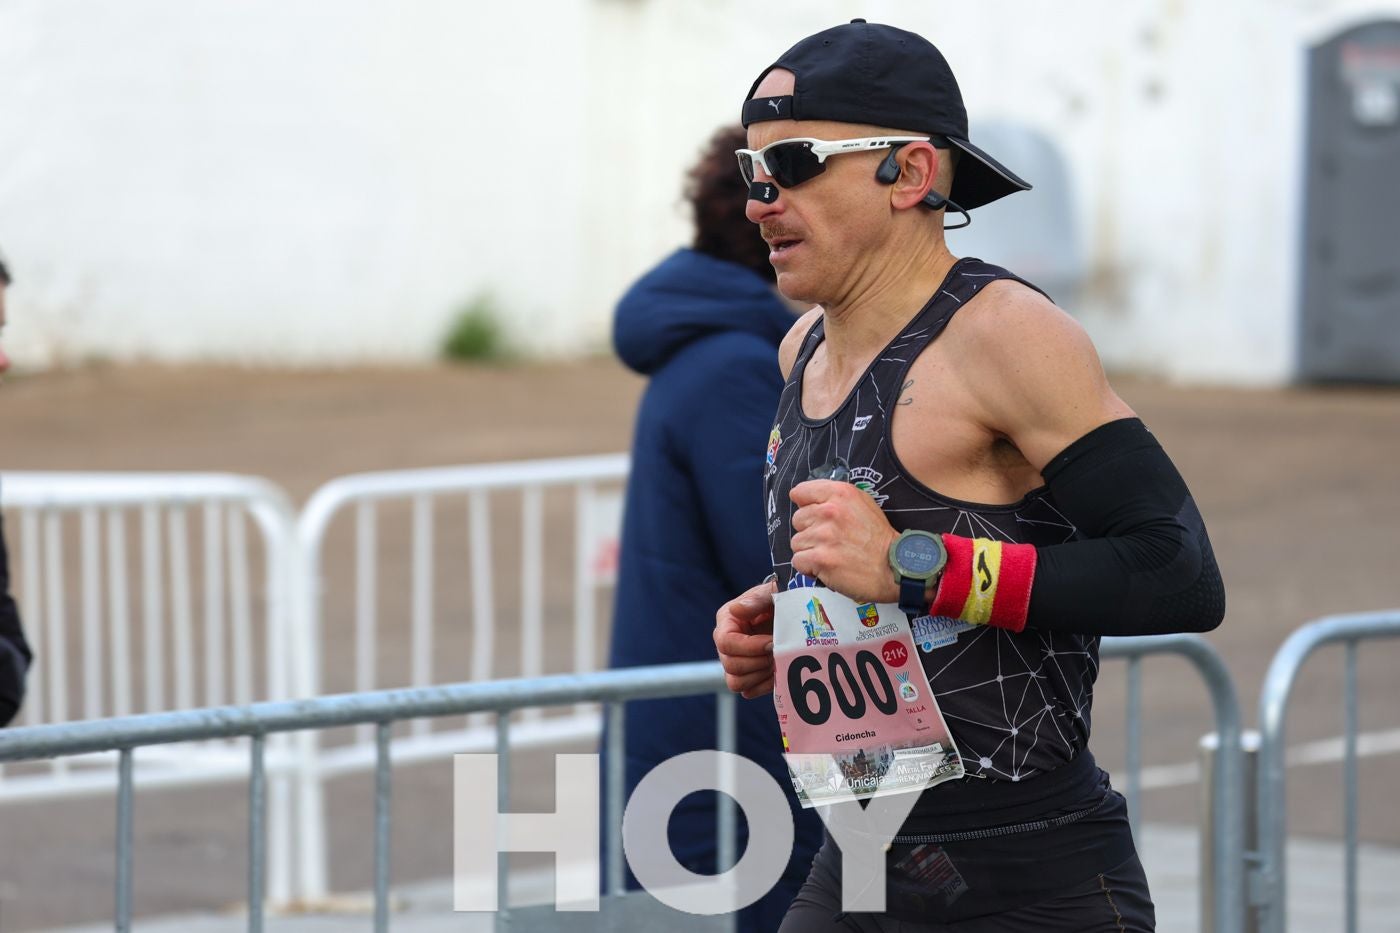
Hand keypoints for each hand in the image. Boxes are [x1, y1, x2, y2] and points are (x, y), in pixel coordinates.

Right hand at [714, 579, 776, 697]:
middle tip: (777, 651)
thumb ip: (756, 600)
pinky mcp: (746, 676)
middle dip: (758, 661)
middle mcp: (726, 643)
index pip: (726, 642)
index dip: (749, 647)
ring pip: (736, 682)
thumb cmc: (782, 599)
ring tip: (776, 661)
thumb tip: (736, 610)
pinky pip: (748, 691)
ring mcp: (735, 661)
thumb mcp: (772, 593)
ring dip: (760, 675)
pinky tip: (777, 671)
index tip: (772, 642)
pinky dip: (764, 685)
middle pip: (730, 665)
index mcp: (728, 621)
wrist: (793, 614)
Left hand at [789, 480, 900, 603]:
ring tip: (831, 554)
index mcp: (840, 493)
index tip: (814, 516)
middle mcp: (830, 511)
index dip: (806, 506)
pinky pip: (798, 561)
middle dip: (809, 531)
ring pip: (796, 542)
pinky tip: (827, 566)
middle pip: (797, 520)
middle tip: (830, 540)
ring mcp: (824, 535)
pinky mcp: (820, 558)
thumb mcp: (863, 504)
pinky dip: (809, 567)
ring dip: (810, 551)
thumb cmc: (878, 538)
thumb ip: (836, 498)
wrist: (894, 566)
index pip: (800, 492)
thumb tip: (810, 500)